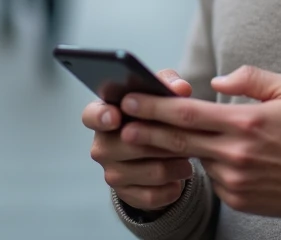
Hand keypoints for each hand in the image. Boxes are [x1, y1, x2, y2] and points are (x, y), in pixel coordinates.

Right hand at [84, 69, 195, 211]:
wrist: (154, 155)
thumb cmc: (153, 116)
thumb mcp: (159, 94)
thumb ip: (169, 84)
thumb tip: (181, 88)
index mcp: (104, 115)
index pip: (92, 115)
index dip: (102, 116)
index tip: (115, 116)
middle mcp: (102, 146)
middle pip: (131, 144)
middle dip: (165, 139)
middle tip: (187, 137)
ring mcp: (112, 173)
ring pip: (150, 171)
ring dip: (175, 164)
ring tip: (189, 156)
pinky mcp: (127, 195)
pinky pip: (154, 195)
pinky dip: (173, 187)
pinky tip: (180, 177)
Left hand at [119, 65, 280, 217]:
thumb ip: (251, 78)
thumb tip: (216, 82)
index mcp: (246, 122)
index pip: (189, 114)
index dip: (156, 107)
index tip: (131, 99)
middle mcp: (236, 153)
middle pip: (179, 140)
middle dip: (146, 130)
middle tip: (121, 122)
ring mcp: (235, 179)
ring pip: (196, 159)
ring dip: (176, 149)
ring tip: (155, 137)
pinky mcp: (237, 198)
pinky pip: (212, 178)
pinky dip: (209, 164)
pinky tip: (217, 156)